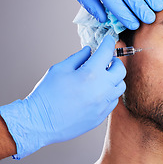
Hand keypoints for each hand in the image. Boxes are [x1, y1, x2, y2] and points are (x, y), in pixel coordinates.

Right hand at [0, 36, 124, 158]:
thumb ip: (78, 57)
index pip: (107, 52)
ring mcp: (103, 104)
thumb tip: (89, 50)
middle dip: (114, 61)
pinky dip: (110, 93)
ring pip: (120, 86)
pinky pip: (113, 100)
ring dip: (114, 78)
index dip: (108, 43)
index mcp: (90, 74)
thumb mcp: (59, 69)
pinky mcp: (101, 115)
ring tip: (103, 77)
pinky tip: (99, 91)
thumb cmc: (47, 94)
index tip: (108, 40)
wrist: (40, 123)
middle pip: (120, 69)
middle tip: (106, 60)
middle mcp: (102, 89)